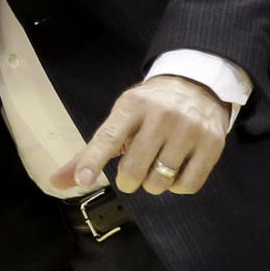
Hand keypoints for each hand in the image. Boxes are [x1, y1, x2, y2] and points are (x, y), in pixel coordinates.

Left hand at [50, 75, 228, 195]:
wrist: (197, 84)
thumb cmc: (150, 108)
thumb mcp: (121, 119)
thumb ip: (91, 152)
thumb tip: (58, 182)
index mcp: (133, 105)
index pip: (109, 136)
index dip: (94, 161)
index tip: (83, 181)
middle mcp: (161, 115)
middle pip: (134, 170)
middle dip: (129, 179)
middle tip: (134, 170)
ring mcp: (189, 129)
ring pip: (160, 182)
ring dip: (154, 183)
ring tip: (157, 165)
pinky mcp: (212, 143)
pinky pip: (187, 186)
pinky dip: (177, 186)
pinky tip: (176, 168)